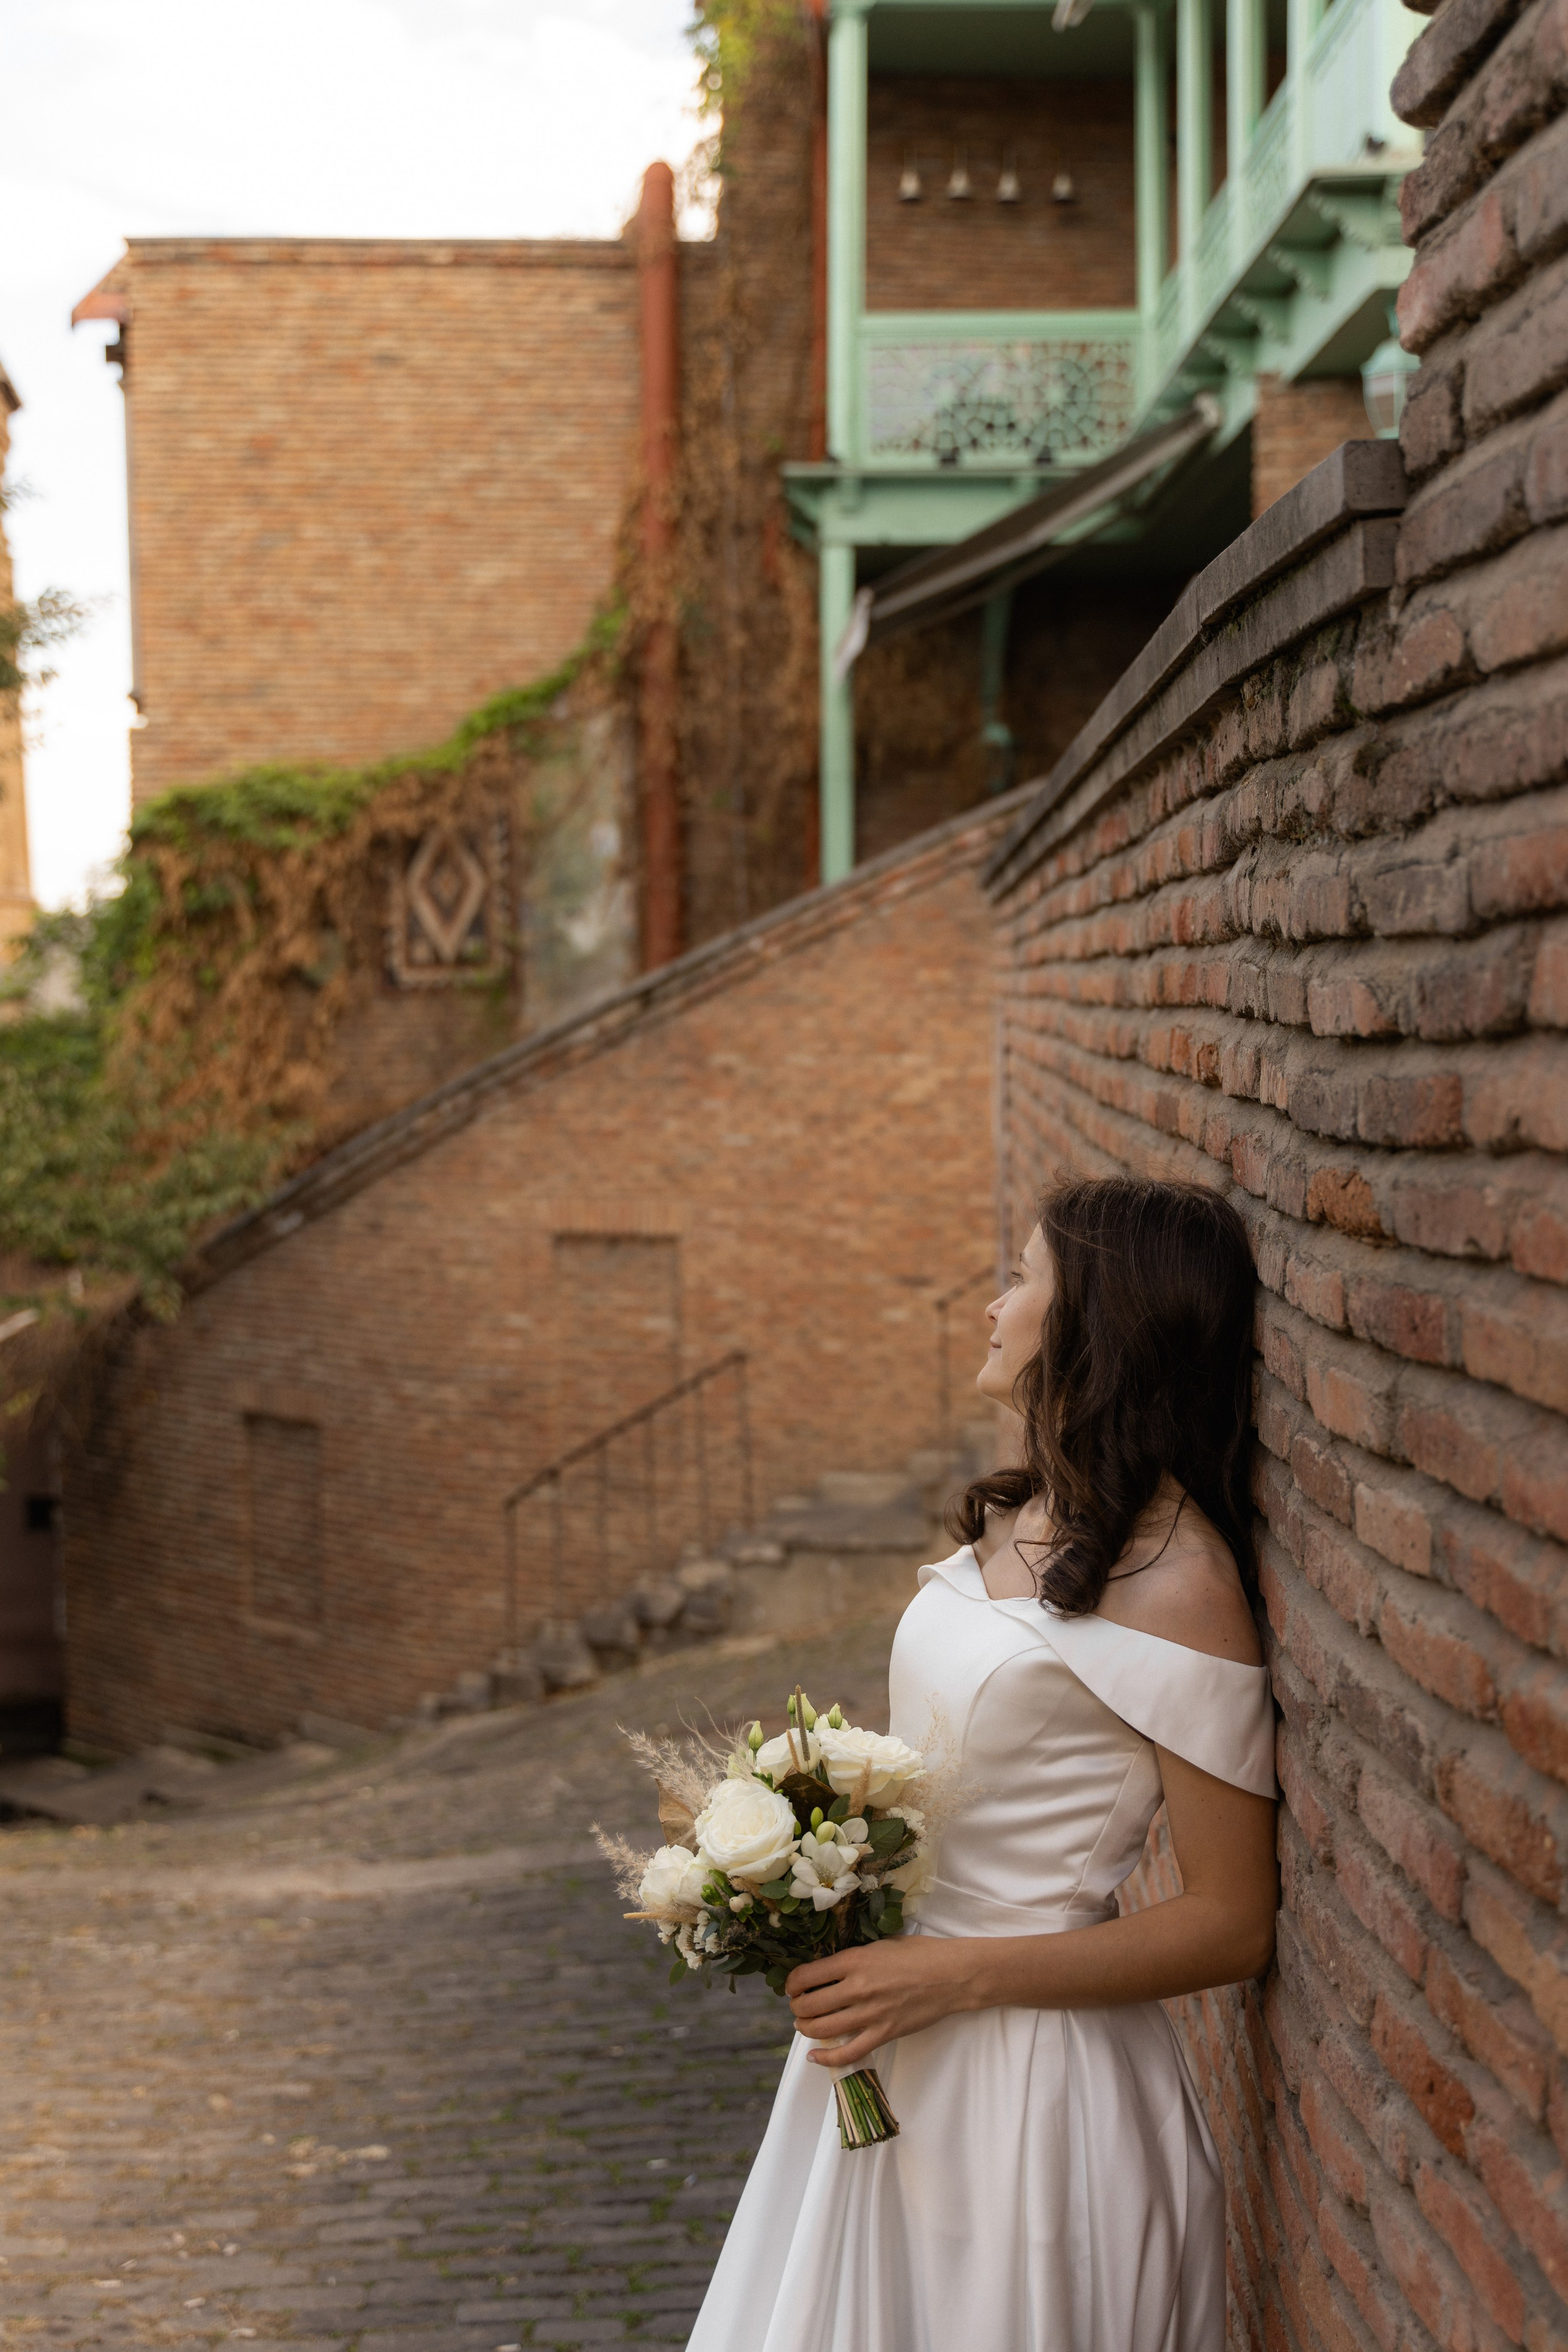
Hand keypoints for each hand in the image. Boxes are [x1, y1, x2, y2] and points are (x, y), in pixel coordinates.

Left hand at [786, 1936, 980, 2069]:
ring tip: (805, 2025)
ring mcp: (871, 2014)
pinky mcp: (884, 2034)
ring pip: (823, 2030)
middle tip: (799, 2007)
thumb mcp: (880, 1944)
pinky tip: (815, 2057)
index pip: (807, 1975)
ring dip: (806, 2029)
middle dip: (797, 2008)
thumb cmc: (919, 1953)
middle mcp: (857, 1988)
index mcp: (854, 1960)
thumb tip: (828, 1969)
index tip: (792, 1987)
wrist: (951, 1974)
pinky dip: (827, 2059)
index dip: (792, 1984)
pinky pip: (849, 2053)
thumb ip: (853, 1958)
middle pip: (809, 2005)